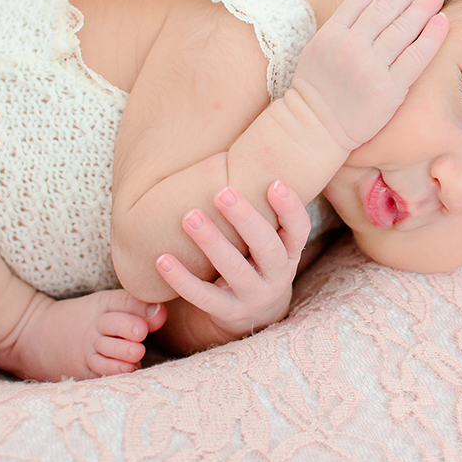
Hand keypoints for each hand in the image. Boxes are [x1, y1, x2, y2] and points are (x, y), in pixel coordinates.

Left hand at [155, 181, 310, 338]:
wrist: (255, 312)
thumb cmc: (257, 257)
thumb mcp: (272, 238)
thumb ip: (265, 209)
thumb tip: (254, 149)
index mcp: (290, 251)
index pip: (299, 229)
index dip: (290, 208)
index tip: (274, 183)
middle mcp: (277, 275)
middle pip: (266, 247)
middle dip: (244, 218)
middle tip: (222, 192)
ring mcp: (253, 296)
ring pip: (235, 270)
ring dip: (212, 242)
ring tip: (189, 217)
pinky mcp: (227, 312)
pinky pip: (203, 297)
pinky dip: (182, 279)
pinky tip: (162, 259)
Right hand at [290, 0, 446, 151]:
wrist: (315, 127)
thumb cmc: (317, 90)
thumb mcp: (318, 50)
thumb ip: (341, 28)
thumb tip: (371, 7)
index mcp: (331, 34)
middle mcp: (350, 46)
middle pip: (386, 8)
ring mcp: (370, 67)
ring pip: (404, 27)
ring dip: (424, 8)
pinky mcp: (389, 88)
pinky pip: (417, 55)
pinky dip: (432, 35)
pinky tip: (442, 22)